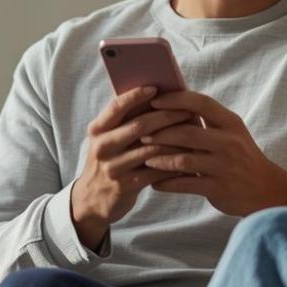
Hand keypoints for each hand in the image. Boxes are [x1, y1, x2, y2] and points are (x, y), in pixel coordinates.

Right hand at [70, 86, 193, 249]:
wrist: (91, 199)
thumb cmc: (109, 160)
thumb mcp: (108, 138)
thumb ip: (125, 120)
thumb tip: (156, 93)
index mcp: (97, 129)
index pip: (117, 106)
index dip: (136, 95)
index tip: (156, 87)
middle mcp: (102, 146)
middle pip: (140, 125)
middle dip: (168, 116)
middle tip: (189, 110)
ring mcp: (113, 167)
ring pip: (152, 148)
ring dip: (176, 140)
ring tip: (195, 133)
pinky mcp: (126, 185)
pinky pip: (156, 171)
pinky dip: (174, 163)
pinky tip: (189, 157)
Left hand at [137, 91, 286, 216]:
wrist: (265, 189)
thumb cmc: (241, 156)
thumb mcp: (232, 132)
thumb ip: (208, 120)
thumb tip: (173, 103)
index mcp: (231, 123)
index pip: (201, 103)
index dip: (176, 100)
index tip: (154, 101)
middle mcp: (229, 142)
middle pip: (187, 132)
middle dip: (161, 132)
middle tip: (142, 132)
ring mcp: (224, 166)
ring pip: (183, 159)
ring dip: (160, 159)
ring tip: (146, 158)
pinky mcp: (218, 188)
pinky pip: (185, 184)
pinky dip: (167, 183)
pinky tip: (155, 182)